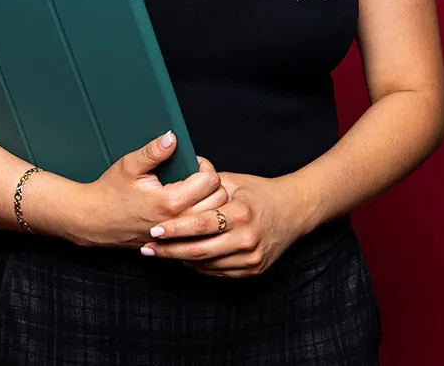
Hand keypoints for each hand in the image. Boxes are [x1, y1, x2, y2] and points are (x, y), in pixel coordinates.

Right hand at [71, 131, 229, 247]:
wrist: (90, 220)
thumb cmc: (108, 193)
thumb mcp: (129, 165)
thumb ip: (154, 151)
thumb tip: (172, 137)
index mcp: (170, 202)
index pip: (210, 182)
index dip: (205, 167)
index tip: (194, 163)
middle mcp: (176, 222)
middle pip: (219, 201)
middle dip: (212, 184)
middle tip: (196, 175)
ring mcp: (175, 235)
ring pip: (212, 219)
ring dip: (210, 202)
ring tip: (194, 190)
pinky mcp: (172, 243)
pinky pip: (199, 232)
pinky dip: (201, 219)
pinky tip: (189, 207)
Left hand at [141, 172, 312, 277]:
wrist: (295, 210)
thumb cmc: (260, 192)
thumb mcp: (235, 181)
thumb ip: (206, 182)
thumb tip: (178, 171)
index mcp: (241, 213)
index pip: (200, 225)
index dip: (175, 229)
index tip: (154, 230)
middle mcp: (247, 238)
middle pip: (199, 251)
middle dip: (169, 250)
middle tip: (148, 248)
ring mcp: (251, 257)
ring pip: (207, 265)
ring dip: (181, 260)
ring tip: (162, 252)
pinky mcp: (253, 269)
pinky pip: (219, 272)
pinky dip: (200, 266)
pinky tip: (186, 258)